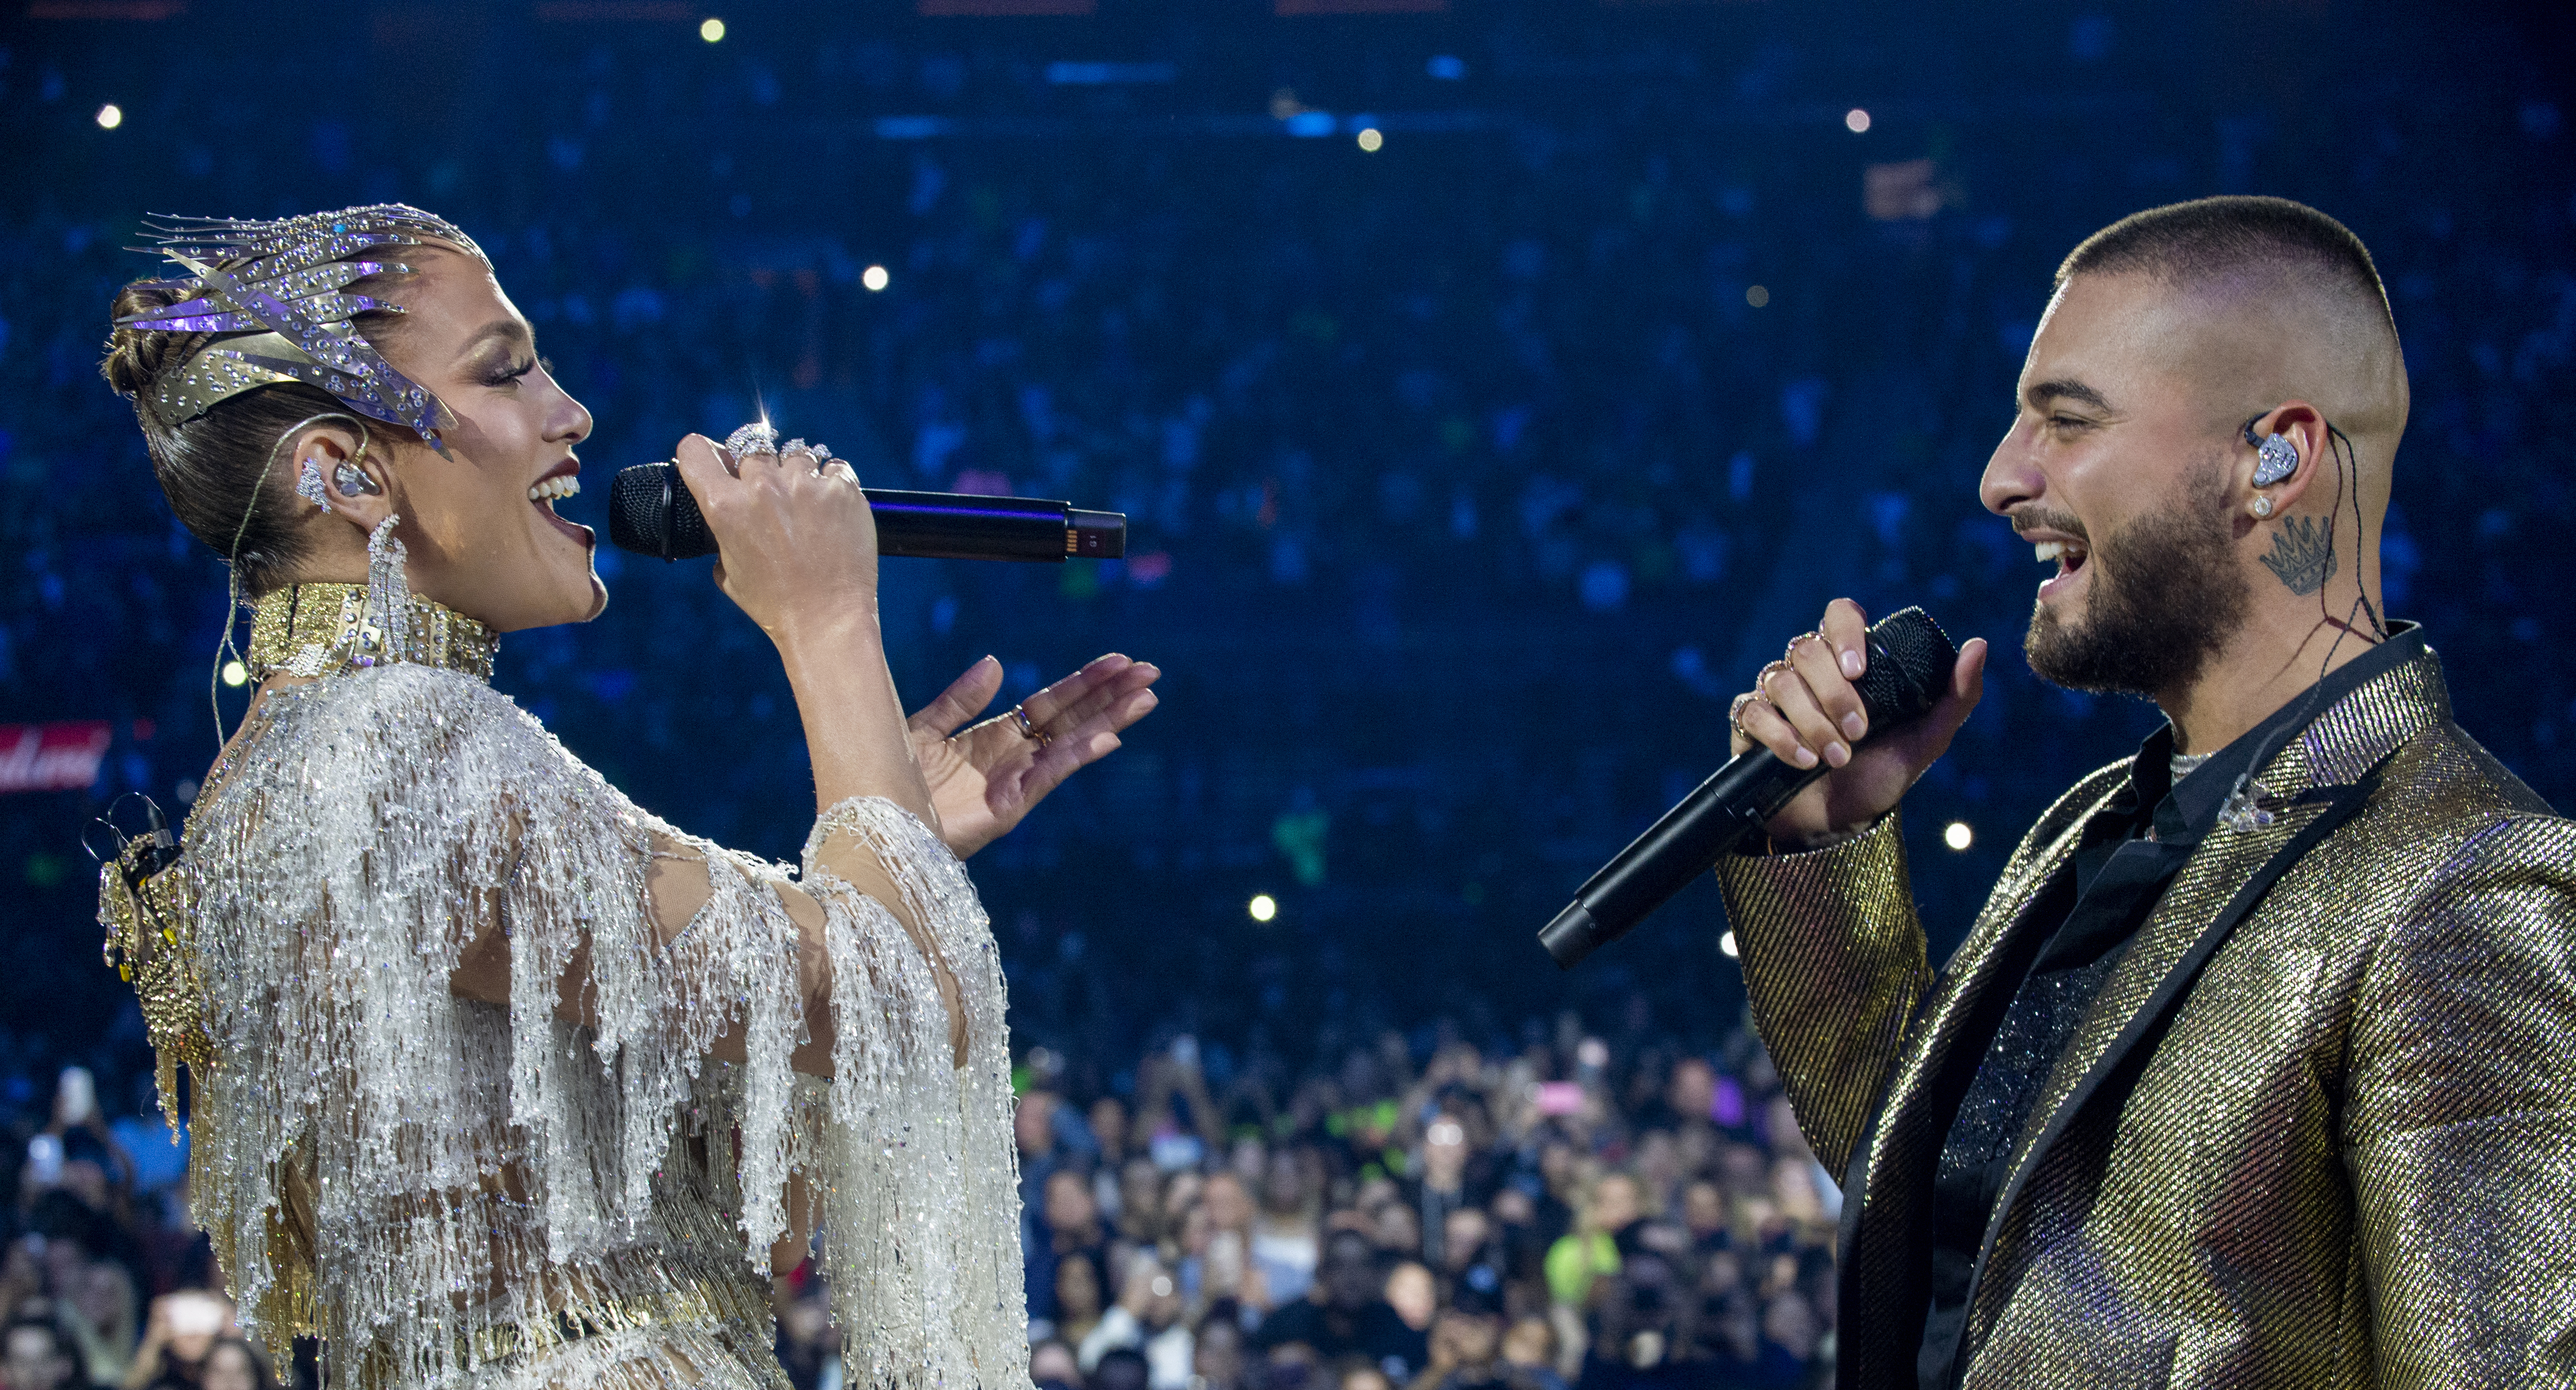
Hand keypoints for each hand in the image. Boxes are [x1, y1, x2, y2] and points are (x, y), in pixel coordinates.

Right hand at [671, 432, 877, 643]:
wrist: (828, 621)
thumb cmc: (775, 604)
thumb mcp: (729, 573)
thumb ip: (721, 535)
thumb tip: (723, 512)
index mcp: (725, 507)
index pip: (694, 450)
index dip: (701, 453)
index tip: (714, 461)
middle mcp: (762, 488)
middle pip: (750, 448)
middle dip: (757, 467)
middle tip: (770, 493)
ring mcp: (805, 485)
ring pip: (795, 453)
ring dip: (798, 473)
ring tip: (805, 503)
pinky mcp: (841, 490)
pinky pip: (834, 466)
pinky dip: (832, 482)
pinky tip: (831, 507)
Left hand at [907, 652, 1161, 858]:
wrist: (872, 825)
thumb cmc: (891, 781)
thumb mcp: (925, 729)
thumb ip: (960, 700)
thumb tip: (995, 662)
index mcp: (996, 737)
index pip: (1052, 704)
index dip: (1084, 682)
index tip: (1119, 661)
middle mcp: (1013, 759)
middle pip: (1073, 721)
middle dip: (1111, 697)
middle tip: (1150, 671)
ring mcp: (1014, 784)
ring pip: (1071, 744)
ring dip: (1109, 721)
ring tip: (1145, 698)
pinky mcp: (1006, 809)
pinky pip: (1047, 776)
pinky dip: (1076, 756)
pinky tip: (1107, 738)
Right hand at [1729, 597, 1986, 848]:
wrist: (1837, 826)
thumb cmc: (1880, 778)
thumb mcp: (1926, 741)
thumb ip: (1956, 697)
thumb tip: (1979, 645)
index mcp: (1850, 663)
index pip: (1840, 615)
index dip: (1846, 633)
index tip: (1860, 670)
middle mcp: (1809, 670)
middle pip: (1808, 650)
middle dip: (1835, 695)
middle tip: (1858, 732)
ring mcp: (1776, 694)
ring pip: (1782, 680)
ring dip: (1813, 722)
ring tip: (1836, 758)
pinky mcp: (1749, 723)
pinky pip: (1752, 711)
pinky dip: (1781, 736)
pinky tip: (1803, 760)